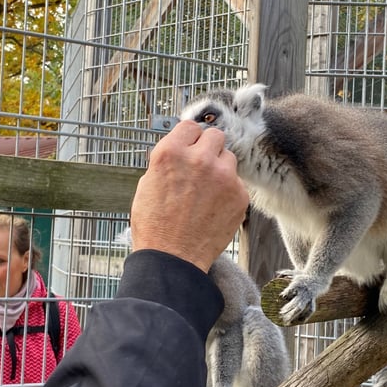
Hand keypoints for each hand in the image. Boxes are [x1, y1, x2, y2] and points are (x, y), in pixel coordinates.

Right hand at [130, 120, 247, 271]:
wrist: (173, 260)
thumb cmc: (155, 226)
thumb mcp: (147, 184)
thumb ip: (167, 161)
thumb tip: (181, 149)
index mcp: (171, 153)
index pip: (189, 126)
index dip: (188, 138)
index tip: (189, 148)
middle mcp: (199, 159)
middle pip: (215, 135)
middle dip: (208, 149)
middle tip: (200, 167)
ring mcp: (223, 177)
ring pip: (228, 158)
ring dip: (220, 169)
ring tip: (206, 192)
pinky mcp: (239, 195)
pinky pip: (237, 183)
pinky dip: (228, 192)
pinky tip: (214, 208)